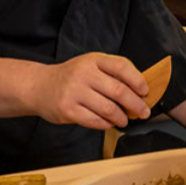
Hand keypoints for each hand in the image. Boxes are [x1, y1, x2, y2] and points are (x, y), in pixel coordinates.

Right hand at [31, 53, 149, 129]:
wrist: (39, 86)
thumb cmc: (72, 77)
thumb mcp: (91, 65)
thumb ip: (112, 73)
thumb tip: (140, 91)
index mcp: (94, 60)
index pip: (122, 67)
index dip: (138, 80)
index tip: (145, 91)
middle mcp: (84, 74)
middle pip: (119, 91)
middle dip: (136, 104)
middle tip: (143, 112)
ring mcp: (74, 92)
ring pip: (108, 109)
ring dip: (122, 117)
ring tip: (125, 120)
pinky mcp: (67, 109)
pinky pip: (95, 120)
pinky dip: (106, 124)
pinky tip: (109, 123)